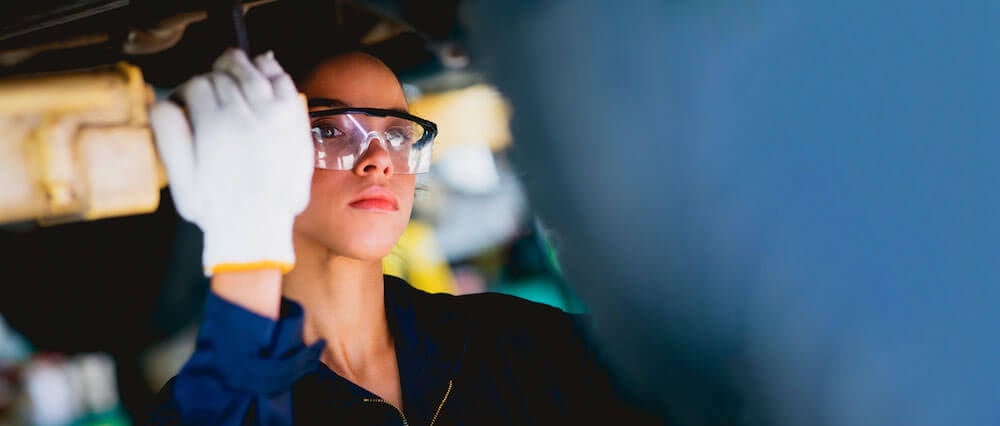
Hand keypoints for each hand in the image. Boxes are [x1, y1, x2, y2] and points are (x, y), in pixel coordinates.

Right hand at [150, 49, 313, 275]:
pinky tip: (263, 71)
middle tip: (211, 92)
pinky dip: (271, 71)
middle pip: (224, 76)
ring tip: (232, 70)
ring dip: (239, 66)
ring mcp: (274, 116)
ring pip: (252, 70)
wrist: (258, 228)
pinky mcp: (294, 121)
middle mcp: (245, 116)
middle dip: (213, 80)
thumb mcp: (180, 181)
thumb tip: (163, 103)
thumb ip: (170, 139)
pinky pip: (283, 81)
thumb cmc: (217, 210)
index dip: (190, 90)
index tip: (190, 101)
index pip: (199, 85)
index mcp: (214, 127)